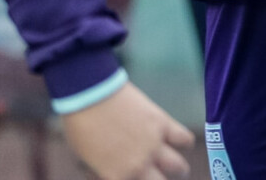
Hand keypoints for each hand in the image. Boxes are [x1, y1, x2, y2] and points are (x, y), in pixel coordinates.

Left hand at [61, 80, 192, 179]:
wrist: (90, 94)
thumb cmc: (81, 126)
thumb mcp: (86, 158)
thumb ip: (105, 171)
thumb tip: (113, 174)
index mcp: (117, 176)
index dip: (135, 179)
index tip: (136, 175)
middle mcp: (139, 165)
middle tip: (157, 176)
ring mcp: (153, 145)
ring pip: (178, 166)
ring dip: (177, 168)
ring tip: (177, 168)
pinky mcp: (163, 124)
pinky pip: (185, 139)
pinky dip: (185, 142)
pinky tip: (180, 142)